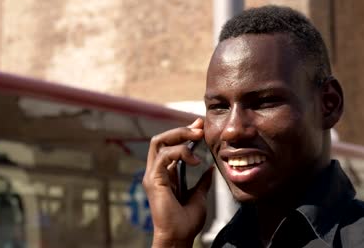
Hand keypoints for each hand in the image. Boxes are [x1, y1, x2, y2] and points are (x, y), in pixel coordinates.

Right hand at [143, 118, 213, 247]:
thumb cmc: (186, 222)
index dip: (183, 133)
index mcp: (165, 174)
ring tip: (197, 136)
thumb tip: (210, 169)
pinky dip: (180, 152)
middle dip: (180, 130)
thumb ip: (202, 182)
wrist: (179, 236)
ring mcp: (153, 175)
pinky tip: (195, 160)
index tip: (199, 126)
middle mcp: (156, 172)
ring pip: (159, 142)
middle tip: (199, 126)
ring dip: (180, 135)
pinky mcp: (153, 180)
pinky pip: (163, 156)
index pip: (170, 146)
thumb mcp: (199, 196)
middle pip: (161, 139)